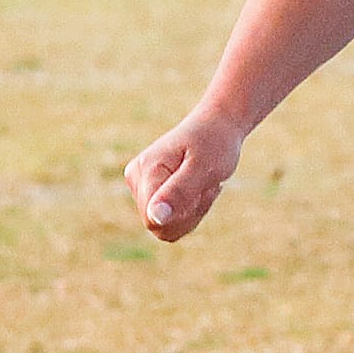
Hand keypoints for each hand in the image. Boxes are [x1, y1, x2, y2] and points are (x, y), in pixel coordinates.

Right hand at [124, 111, 244, 242]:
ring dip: (192, 211)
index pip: (155, 221)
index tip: (202, 186)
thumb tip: (154, 217)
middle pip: (160, 226)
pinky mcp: (149, 191)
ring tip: (201, 183)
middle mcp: (136, 178)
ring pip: (166, 226)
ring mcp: (140, 185)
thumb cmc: (214, 143)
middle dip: (189, 212)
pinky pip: (169, 221)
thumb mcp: (203, 168)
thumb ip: (179, 192)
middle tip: (205, 184)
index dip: (185, 213)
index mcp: (146, 171)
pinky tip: (197, 187)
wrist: (217, 126)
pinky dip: (190, 210)